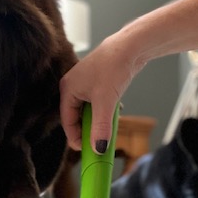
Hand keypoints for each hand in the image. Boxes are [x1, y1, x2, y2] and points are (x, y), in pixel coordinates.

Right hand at [59, 36, 136, 151]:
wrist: (130, 46)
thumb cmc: (113, 68)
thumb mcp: (106, 103)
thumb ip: (100, 128)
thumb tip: (98, 149)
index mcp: (67, 90)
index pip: (67, 122)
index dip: (76, 138)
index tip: (87, 151)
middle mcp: (73, 87)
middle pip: (76, 117)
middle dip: (88, 130)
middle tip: (100, 141)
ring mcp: (85, 84)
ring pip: (88, 111)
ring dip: (98, 120)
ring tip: (110, 124)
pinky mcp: (97, 83)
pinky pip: (96, 104)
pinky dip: (104, 111)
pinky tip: (115, 112)